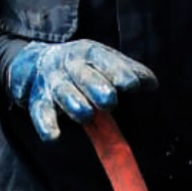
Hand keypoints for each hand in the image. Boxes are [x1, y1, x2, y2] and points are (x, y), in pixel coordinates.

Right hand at [7, 39, 156, 140]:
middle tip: (109, 100)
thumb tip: (152, 83)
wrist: (39, 62)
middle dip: (95, 86)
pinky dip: (46, 125)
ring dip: (74, 104)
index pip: (103, 59)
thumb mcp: (106, 62)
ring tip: (85, 114)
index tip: (132, 85)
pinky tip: (53, 137)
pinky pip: (41, 113)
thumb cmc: (86, 68)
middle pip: (82, 75)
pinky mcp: (40, 101)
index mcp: (88, 53)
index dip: (117, 72)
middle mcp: (69, 65)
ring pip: (63, 93)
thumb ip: (129, 71)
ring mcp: (54, 83)